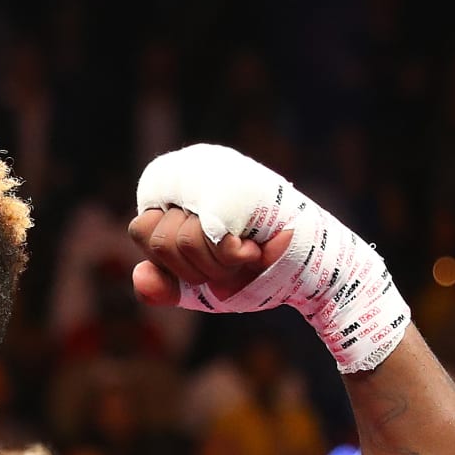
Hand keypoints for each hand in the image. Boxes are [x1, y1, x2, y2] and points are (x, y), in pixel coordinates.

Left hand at [129, 143, 408, 371]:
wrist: (315, 277)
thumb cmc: (259, 274)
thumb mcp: (200, 286)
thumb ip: (165, 285)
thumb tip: (139, 276)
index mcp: (182, 187)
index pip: (141, 230)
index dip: (171, 261)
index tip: (209, 259)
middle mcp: (197, 168)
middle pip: (155, 238)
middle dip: (196, 268)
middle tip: (233, 259)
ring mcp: (219, 172)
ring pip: (180, 239)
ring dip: (216, 265)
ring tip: (246, 252)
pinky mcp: (240, 186)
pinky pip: (207, 238)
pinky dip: (232, 259)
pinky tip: (256, 249)